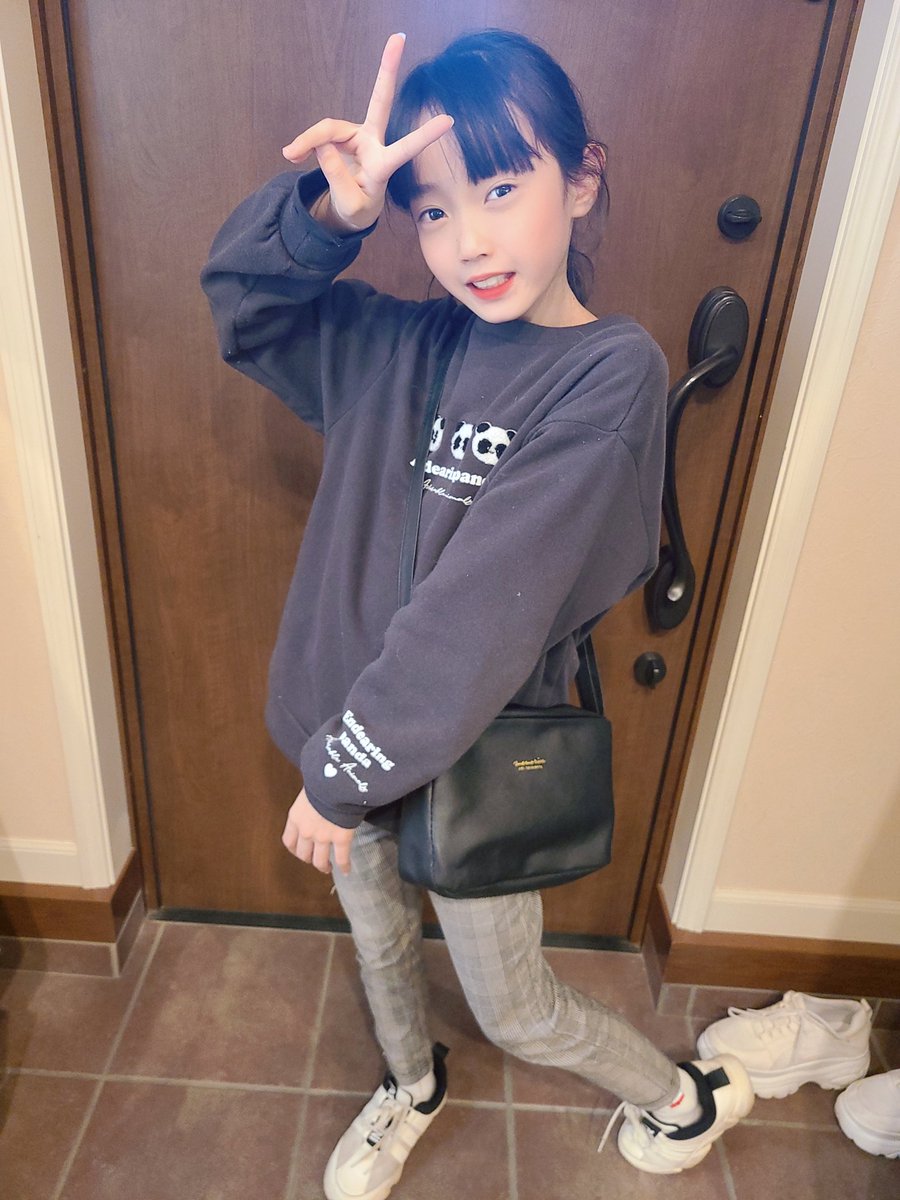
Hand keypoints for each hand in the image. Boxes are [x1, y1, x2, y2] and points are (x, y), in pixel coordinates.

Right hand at [281, 33, 454, 230]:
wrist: (349, 209)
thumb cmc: (356, 209)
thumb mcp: (348, 205)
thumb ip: (337, 178)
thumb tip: (323, 146)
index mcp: (384, 166)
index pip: (406, 149)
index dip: (425, 136)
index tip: (449, 121)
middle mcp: (373, 143)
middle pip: (379, 102)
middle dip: (387, 70)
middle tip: (399, 36)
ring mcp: (357, 136)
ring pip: (329, 129)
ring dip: (307, 140)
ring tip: (290, 155)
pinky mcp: (341, 135)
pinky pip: (319, 135)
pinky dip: (304, 144)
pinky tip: (293, 155)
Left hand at [281, 787, 353, 874]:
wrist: (336, 782)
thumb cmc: (322, 779)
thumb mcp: (309, 786)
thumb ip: (309, 795)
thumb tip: (313, 785)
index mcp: (296, 817)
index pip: (289, 840)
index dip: (294, 849)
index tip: (299, 851)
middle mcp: (306, 831)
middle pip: (303, 854)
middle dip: (308, 859)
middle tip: (314, 860)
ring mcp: (323, 837)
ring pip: (320, 860)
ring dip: (323, 866)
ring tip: (328, 868)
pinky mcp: (340, 839)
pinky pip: (341, 857)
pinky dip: (344, 866)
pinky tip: (346, 870)